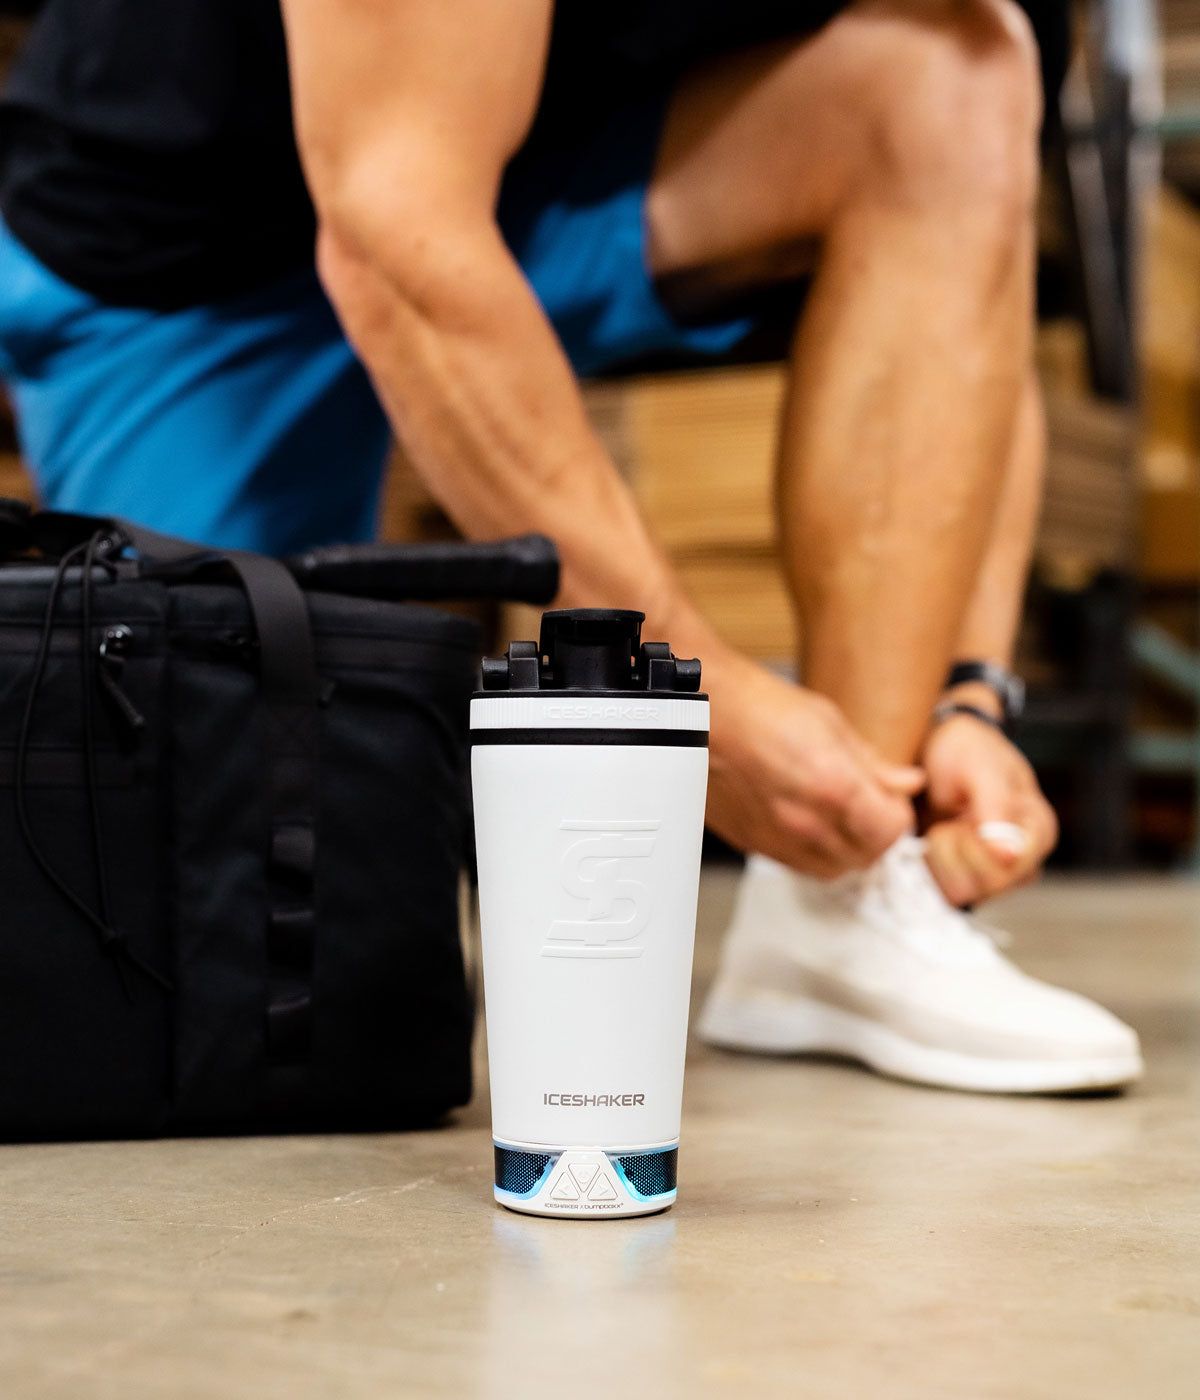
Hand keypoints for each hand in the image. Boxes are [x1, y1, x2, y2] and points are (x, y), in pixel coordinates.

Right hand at [704, 648, 923, 877]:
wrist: (701, 713)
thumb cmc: (759, 706)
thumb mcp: (830, 723)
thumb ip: (873, 764)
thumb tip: (907, 783)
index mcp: (833, 787)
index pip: (891, 830)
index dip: (897, 814)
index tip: (891, 800)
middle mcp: (805, 823)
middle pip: (866, 857)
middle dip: (875, 835)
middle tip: (869, 808)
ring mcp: (775, 838)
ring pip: (832, 870)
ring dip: (844, 849)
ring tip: (836, 816)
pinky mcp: (750, 843)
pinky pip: (795, 864)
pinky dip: (810, 851)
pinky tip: (805, 820)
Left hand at [921, 712, 1057, 905]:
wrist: (936, 745)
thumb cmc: (966, 750)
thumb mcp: (980, 768)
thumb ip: (995, 809)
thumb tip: (1008, 856)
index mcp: (1038, 832)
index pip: (1010, 871)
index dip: (978, 848)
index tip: (965, 816)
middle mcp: (1020, 859)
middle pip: (984, 886)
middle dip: (957, 849)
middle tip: (953, 814)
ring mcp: (992, 872)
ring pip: (960, 892)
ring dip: (940, 856)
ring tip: (945, 821)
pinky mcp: (962, 878)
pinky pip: (941, 890)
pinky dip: (928, 863)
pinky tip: (934, 835)